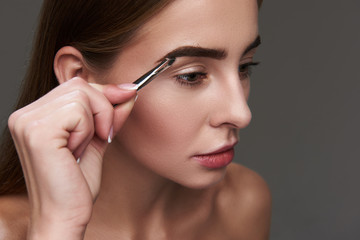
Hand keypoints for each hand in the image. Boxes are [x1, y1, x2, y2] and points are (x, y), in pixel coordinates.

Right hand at [8, 77, 136, 238]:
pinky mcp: (37, 132)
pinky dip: (87, 132)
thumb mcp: (97, 139)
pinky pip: (79, 112)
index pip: (75, 86)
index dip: (104, 94)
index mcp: (36, 115)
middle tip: (101, 137)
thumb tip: (128, 90)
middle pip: (80, 85)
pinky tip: (76, 152)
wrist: (65, 215)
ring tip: (83, 148)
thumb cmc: (78, 183)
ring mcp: (27, 121)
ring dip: (95, 123)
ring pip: (82, 95)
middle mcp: (25, 114)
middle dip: (103, 109)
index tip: (127, 96)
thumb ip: (110, 113)